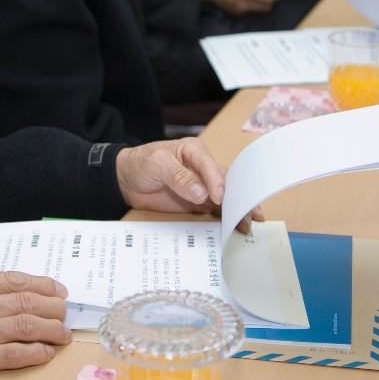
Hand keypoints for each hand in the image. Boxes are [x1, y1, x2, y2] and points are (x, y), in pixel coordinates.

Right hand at [0, 271, 70, 379]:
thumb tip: (14, 290)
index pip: (14, 280)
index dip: (43, 285)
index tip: (59, 291)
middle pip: (26, 301)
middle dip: (53, 308)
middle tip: (66, 313)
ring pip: (26, 326)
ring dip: (51, 330)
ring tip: (63, 334)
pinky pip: (14, 354)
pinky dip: (36, 353)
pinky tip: (46, 352)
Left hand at [116, 139, 266, 231]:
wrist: (126, 180)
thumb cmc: (140, 164)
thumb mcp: (156, 164)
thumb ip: (178, 177)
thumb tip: (201, 193)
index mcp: (194, 151)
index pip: (210, 166)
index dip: (217, 182)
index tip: (219, 198)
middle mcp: (203, 168)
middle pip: (226, 182)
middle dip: (239, 197)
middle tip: (252, 213)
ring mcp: (203, 186)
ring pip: (226, 197)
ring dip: (238, 210)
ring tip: (250, 223)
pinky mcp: (199, 202)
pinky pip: (216, 210)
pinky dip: (227, 218)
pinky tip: (237, 228)